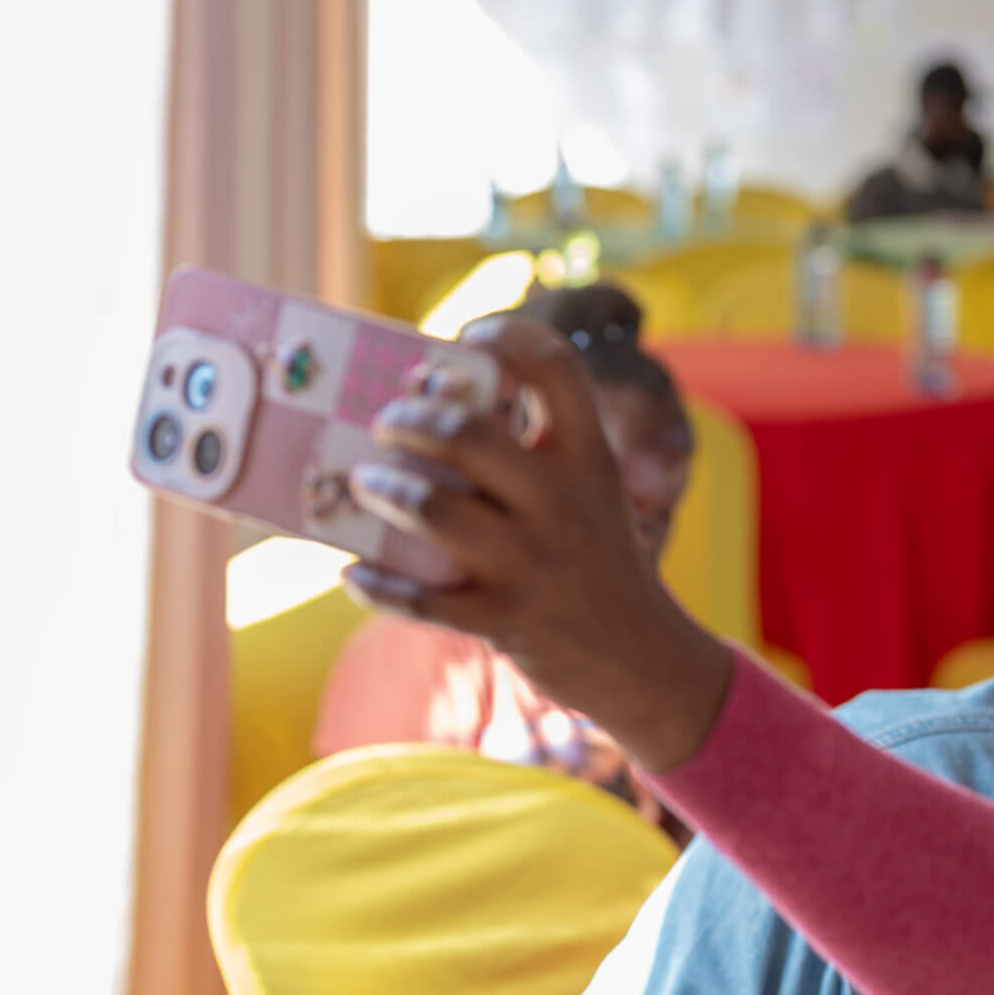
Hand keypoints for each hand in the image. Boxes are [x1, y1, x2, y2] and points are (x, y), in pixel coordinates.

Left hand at [342, 317, 735, 774]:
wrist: (640, 658)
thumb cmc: (598, 560)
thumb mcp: (593, 495)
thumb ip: (539, 453)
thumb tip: (433, 411)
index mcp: (590, 460)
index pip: (556, 370)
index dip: (508, 336)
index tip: (469, 337)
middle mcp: (563, 504)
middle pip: (467, 435)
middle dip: (408, 421)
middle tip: (386, 424)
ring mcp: (531, 563)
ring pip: (431, 509)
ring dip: (383, 490)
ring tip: (365, 483)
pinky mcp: (502, 619)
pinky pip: (418, 598)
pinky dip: (375, 584)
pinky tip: (353, 572)